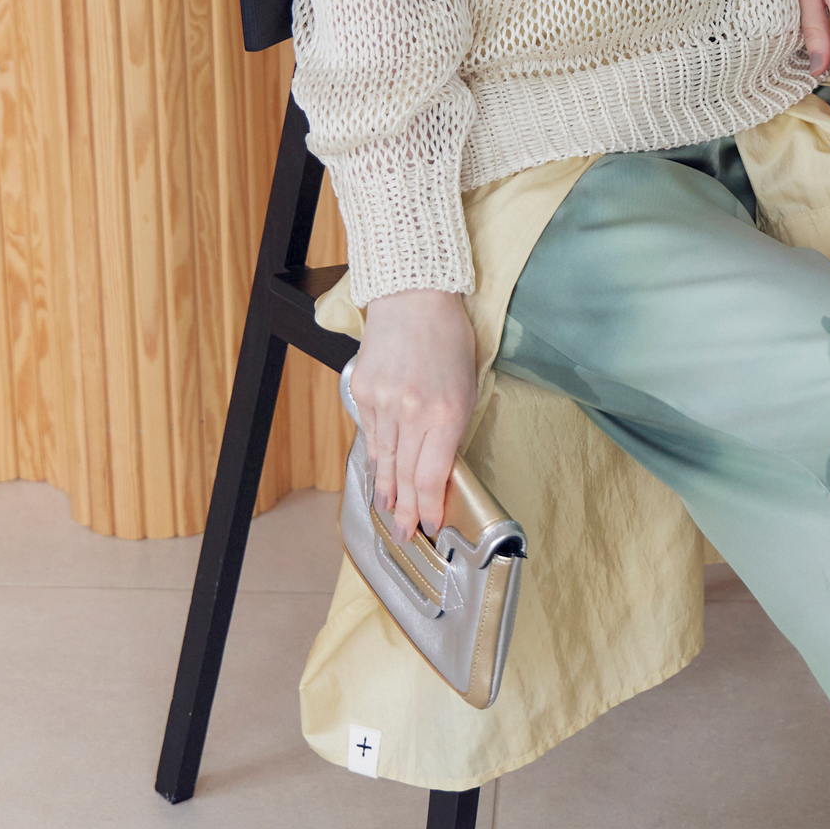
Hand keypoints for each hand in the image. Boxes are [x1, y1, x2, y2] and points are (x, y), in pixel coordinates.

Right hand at [347, 289, 477, 544]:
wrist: (413, 295)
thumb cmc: (449, 337)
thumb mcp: (467, 384)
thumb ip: (453, 428)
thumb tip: (440, 468)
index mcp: (446, 412)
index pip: (432, 477)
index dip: (429, 507)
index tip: (430, 525)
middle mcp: (412, 412)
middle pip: (405, 476)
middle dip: (405, 510)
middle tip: (403, 533)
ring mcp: (383, 402)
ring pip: (383, 459)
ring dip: (386, 488)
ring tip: (388, 509)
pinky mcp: (362, 390)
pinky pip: (370, 432)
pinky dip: (375, 454)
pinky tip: (378, 470)